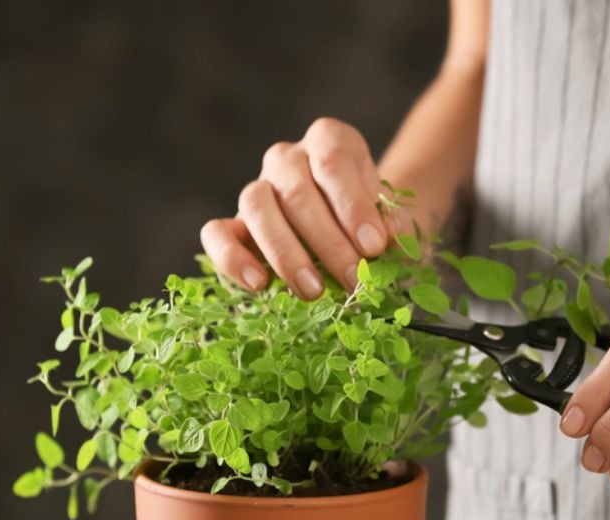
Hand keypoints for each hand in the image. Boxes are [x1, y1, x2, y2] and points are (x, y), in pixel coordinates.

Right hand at [200, 117, 388, 298]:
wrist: (352, 231)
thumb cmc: (373, 221)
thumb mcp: (392, 217)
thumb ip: (392, 223)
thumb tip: (389, 234)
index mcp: (329, 140)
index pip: (333, 161)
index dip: (353, 206)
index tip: (374, 246)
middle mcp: (288, 157)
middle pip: (297, 192)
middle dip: (328, 243)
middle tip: (353, 280)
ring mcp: (257, 187)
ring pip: (255, 206)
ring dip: (285, 253)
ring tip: (314, 290)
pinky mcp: (234, 223)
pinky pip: (216, 233)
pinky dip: (232, 258)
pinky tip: (259, 284)